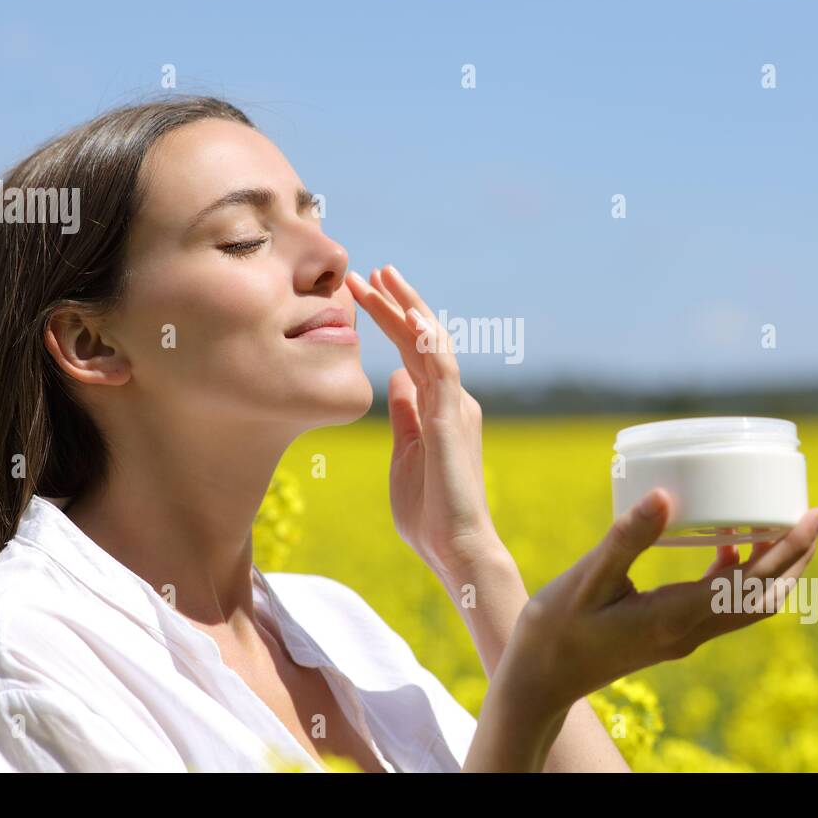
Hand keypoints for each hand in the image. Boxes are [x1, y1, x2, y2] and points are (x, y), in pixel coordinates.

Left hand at [344, 264, 499, 580]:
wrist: (456, 547)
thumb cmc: (429, 513)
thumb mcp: (405, 452)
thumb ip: (403, 414)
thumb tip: (395, 378)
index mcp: (437, 408)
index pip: (411, 352)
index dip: (389, 320)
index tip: (361, 293)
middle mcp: (452, 399)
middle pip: (421, 339)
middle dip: (395, 302)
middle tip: (369, 270)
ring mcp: (456, 406)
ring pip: (433, 343)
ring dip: (407, 307)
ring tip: (383, 276)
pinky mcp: (455, 419)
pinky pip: (443, 369)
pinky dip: (427, 339)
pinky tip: (409, 315)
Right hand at [502, 489, 817, 721]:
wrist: (540, 680)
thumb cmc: (556, 630)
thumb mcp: (589, 578)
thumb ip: (629, 537)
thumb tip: (667, 495)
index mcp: (676, 616)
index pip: (753, 584)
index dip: (789, 549)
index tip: (813, 515)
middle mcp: (689, 632)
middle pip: (765, 598)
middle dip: (795, 557)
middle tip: (812, 514)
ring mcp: (682, 637)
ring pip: (746, 605)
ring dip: (771, 568)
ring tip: (780, 525)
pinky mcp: (670, 635)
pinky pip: (720, 606)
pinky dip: (736, 575)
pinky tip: (723, 545)